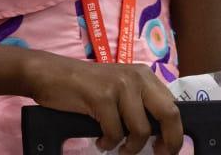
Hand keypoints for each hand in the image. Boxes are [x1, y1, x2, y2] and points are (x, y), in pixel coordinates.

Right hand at [22, 50, 181, 152]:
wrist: (46, 73)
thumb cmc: (82, 84)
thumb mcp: (118, 88)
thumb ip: (140, 102)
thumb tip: (162, 132)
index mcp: (143, 75)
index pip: (173, 107)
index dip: (175, 133)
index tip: (167, 148)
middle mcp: (135, 77)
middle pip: (168, 115)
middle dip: (168, 142)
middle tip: (158, 154)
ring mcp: (118, 86)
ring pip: (140, 130)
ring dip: (130, 147)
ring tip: (118, 148)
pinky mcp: (101, 97)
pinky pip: (115, 132)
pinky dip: (108, 142)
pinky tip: (101, 140)